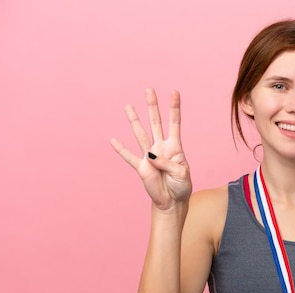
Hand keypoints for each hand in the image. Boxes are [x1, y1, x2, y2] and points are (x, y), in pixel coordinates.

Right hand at [110, 88, 191, 210]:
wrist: (172, 201)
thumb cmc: (181, 186)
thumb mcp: (181, 173)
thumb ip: (167, 163)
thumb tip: (149, 155)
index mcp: (174, 147)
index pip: (174, 123)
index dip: (174, 108)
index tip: (174, 92)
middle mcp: (161, 148)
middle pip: (156, 123)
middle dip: (152, 106)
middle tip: (149, 90)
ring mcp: (150, 156)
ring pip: (141, 134)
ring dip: (135, 121)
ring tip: (128, 106)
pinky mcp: (141, 168)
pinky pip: (129, 157)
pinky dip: (121, 150)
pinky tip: (113, 140)